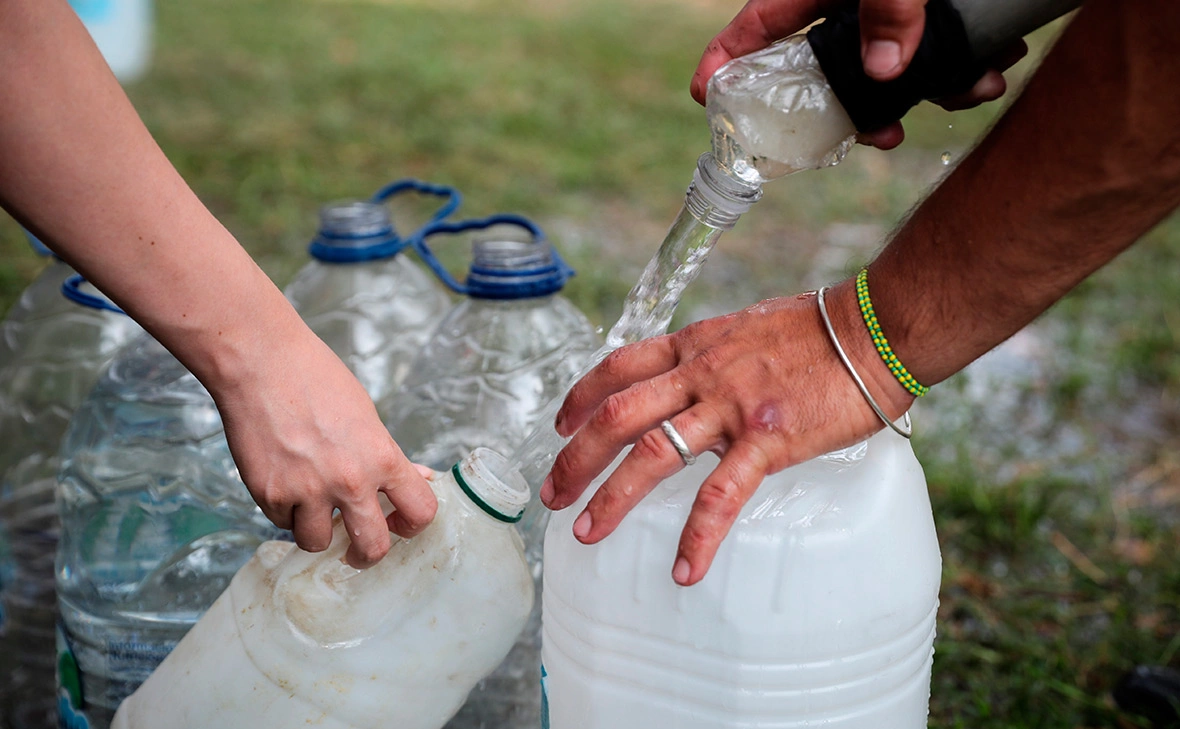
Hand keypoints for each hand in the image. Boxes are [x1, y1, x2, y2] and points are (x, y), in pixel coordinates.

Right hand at [213, 328, 437, 568]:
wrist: (261, 363)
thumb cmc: (317, 380)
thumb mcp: (367, 415)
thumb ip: (389, 455)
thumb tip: (419, 478)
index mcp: (382, 458)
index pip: (420, 511)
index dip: (413, 524)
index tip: (399, 525)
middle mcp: (349, 481)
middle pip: (373, 549)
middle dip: (367, 556)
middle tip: (358, 551)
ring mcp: (307, 491)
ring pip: (318, 544)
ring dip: (317, 531)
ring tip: (311, 505)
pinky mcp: (269, 494)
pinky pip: (282, 522)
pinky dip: (284, 509)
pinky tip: (283, 477)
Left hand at [540, 283, 912, 585]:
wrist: (873, 329)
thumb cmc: (819, 330)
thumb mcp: (748, 329)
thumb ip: (715, 356)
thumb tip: (698, 379)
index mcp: (695, 346)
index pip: (619, 366)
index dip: (581, 396)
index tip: (560, 425)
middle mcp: (701, 373)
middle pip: (618, 414)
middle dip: (576, 457)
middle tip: (552, 494)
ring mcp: (730, 406)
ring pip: (653, 452)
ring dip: (612, 496)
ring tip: (586, 532)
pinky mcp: (767, 439)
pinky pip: (722, 493)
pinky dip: (699, 534)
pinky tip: (685, 570)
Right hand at [689, 0, 1026, 148]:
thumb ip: (888, 10)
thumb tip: (885, 74)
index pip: (754, 30)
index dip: (724, 66)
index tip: (707, 101)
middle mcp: (848, 3)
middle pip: (833, 68)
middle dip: (864, 108)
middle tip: (885, 133)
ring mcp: (890, 10)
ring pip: (897, 66)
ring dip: (937, 88)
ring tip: (977, 86)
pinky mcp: (930, 10)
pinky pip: (940, 49)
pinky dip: (971, 62)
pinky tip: (1000, 60)